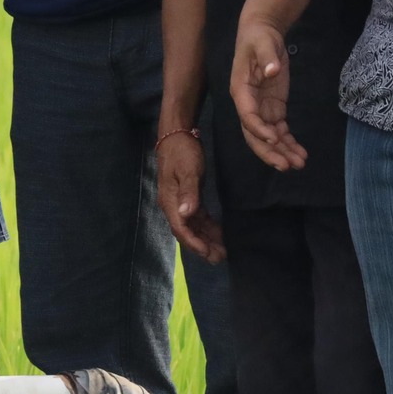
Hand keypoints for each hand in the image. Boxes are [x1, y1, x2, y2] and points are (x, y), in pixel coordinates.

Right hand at [155, 131, 223, 262]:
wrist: (177, 135)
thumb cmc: (183, 151)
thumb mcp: (188, 170)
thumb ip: (188, 192)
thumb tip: (185, 214)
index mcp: (170, 200)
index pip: (181, 228)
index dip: (194, 243)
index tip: (209, 254)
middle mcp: (173, 204)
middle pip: (186, 231)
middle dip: (202, 246)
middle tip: (220, 258)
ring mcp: (179, 201)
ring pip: (192, 226)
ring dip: (206, 239)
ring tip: (222, 251)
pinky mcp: (188, 197)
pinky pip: (197, 217)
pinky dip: (207, 227)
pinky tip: (218, 233)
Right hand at [230, 17, 307, 170]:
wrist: (262, 34)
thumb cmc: (259, 37)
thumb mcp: (264, 42)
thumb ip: (267, 57)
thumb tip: (271, 71)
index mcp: (241, 89)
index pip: (247, 115)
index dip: (258, 129)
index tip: (274, 139)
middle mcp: (248, 103)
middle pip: (253, 134)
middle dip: (269, 151)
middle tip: (286, 165)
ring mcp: (261, 107)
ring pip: (267, 136)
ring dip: (281, 151)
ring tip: (299, 163)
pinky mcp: (273, 108)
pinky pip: (279, 130)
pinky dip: (289, 142)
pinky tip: (301, 152)